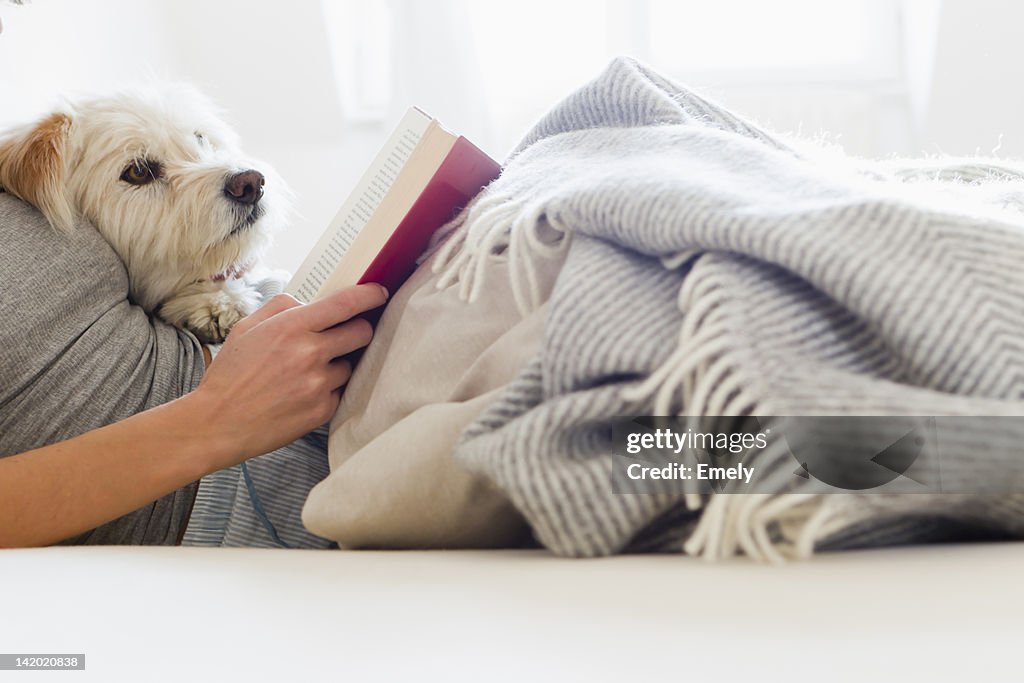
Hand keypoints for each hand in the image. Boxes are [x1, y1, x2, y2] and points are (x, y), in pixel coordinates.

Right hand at [187, 284, 387, 470]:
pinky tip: (302, 393)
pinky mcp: (322, 410)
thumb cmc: (230, 374)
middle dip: (359, 330)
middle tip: (345, 335)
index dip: (369, 296)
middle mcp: (310, 353)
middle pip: (362, 333)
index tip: (379, 293)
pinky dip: (328, 390)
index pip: (346, 304)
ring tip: (306, 373)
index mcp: (291, 327)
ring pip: (350, 365)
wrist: (218, 424)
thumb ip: (281, 307)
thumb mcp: (246, 328)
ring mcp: (319, 384)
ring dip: (337, 365)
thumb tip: (309, 303)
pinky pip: (340, 392)